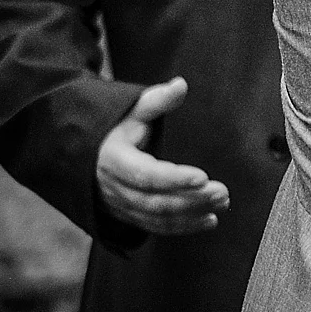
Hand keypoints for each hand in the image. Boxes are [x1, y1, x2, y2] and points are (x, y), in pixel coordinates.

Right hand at [95, 78, 229, 235]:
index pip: (145, 174)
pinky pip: (155, 226)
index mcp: (114, 159)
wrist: (87, 153)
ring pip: (156, 217)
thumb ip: (156, 100)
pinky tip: (209, 221)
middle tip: (223, 193)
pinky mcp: (128, 215)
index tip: (203, 176)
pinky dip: (182, 227)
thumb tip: (180, 85)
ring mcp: (120, 205)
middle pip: (154, 201)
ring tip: (222, 205)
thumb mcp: (130, 110)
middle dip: (191, 199)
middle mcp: (114, 188)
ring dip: (191, 214)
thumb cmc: (115, 128)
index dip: (174, 178)